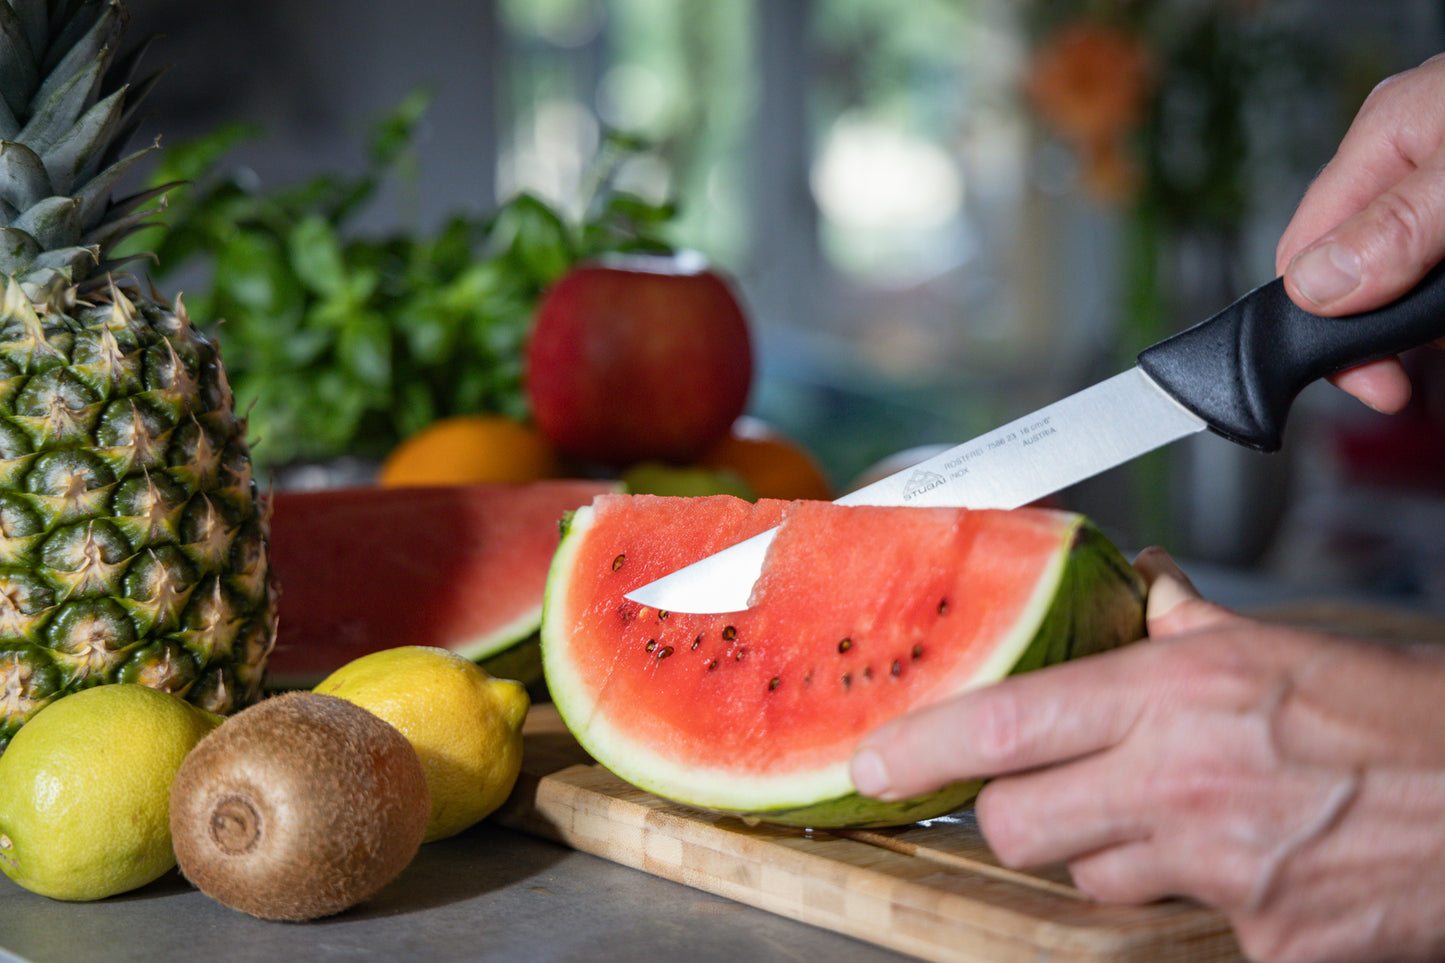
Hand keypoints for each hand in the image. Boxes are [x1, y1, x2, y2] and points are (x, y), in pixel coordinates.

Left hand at [851, 548, 1444, 962]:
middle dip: (1016, 817)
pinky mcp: (1266, 939)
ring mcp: (1221, 868)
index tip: (872, 763)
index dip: (923, 749)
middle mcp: (1182, 779)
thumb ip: (1184, 620)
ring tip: (1180, 817)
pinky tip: (1254, 864)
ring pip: (1095, 880)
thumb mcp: (1274, 645)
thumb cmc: (1393, 717)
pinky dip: (1203, 902)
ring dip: (1112, 855)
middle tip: (1044, 793)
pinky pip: (1185, 925)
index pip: (1009, 724)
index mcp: (1176, 693)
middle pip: (1022, 828)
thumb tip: (1139, 584)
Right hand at [1275, 53, 1444, 412]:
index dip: (1326, 326)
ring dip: (1438, 322)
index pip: (1305, 252)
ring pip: (1411, 285)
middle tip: (1431, 363)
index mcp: (1389, 137)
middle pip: (1357, 276)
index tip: (1379, 382)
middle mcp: (1413, 164)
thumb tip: (1317, 286)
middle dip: (1393, 329)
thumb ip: (1397, 228)